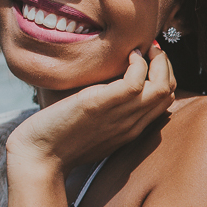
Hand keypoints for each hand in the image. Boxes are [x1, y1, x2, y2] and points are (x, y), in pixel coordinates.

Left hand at [8, 41, 176, 173]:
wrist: (38, 158)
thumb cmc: (55, 140)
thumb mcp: (89, 126)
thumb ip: (103, 110)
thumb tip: (102, 84)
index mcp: (130, 130)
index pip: (164, 101)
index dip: (164, 75)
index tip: (149, 59)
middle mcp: (131, 124)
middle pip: (168, 92)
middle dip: (166, 65)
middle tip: (150, 49)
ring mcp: (120, 116)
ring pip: (162, 87)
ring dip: (159, 61)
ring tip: (143, 48)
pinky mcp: (102, 105)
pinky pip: (136, 81)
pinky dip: (138, 63)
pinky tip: (127, 55)